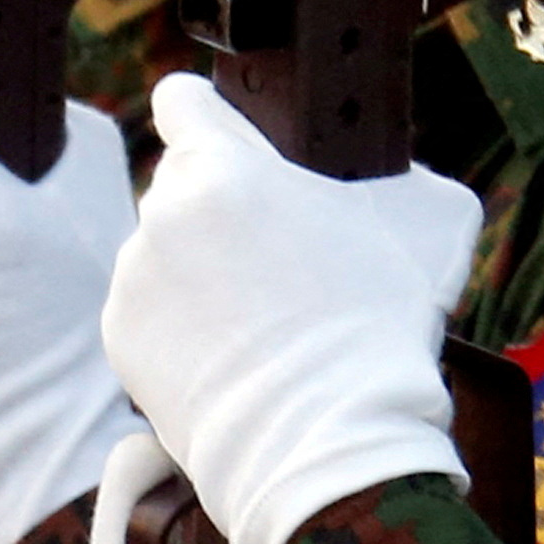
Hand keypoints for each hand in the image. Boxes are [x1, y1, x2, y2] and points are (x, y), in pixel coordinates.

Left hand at [98, 76, 481, 543]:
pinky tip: (230, 355)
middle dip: (221, 212)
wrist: (325, 442)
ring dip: (199, 272)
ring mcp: (135, 275)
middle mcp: (164, 210)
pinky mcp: (120, 335)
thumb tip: (393, 172)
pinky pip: (149, 312)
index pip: (183, 101)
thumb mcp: (423, 222)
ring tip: (260, 323)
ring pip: (165, 253)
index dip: (205, 114)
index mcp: (225, 166)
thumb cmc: (377, 327)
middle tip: (275, 261)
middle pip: (183, 188)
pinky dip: (179, 327)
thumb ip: (394, 175)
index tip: (219, 134)